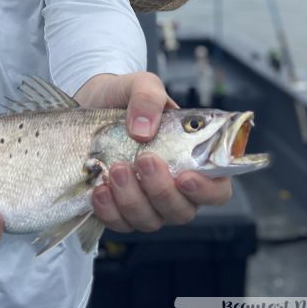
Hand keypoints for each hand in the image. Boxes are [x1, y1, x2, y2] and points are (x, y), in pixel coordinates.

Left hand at [75, 71, 231, 232]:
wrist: (89, 103)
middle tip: (143, 159)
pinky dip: (109, 210)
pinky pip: (119, 223)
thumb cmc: (125, 97)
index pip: (217, 190)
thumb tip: (143, 131)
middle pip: (182, 211)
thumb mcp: (141, 84)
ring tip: (115, 168)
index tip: (184, 176)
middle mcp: (174, 188)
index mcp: (193, 160)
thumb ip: (149, 97)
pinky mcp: (118, 210)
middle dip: (161, 191)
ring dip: (132, 199)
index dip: (206, 190)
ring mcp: (146, 203)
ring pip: (150, 220)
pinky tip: (99, 188)